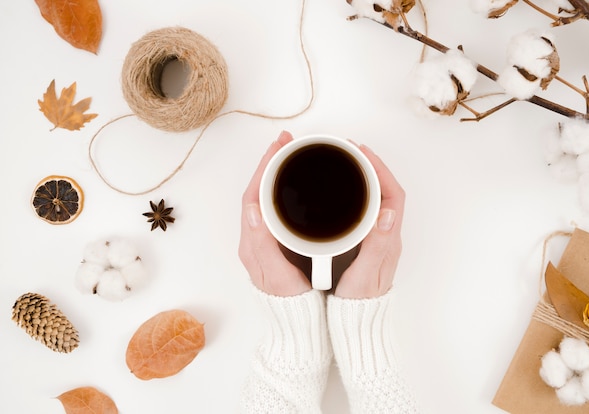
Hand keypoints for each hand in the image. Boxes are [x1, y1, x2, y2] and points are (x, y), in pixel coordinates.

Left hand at [238, 131, 311, 296]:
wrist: (295, 321)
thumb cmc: (287, 300)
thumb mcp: (276, 274)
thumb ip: (263, 244)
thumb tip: (254, 210)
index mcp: (252, 240)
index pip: (253, 194)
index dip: (264, 167)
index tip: (279, 146)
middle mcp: (255, 235)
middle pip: (258, 189)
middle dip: (269, 162)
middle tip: (286, 141)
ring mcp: (264, 237)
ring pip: (266, 195)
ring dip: (275, 172)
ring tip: (289, 154)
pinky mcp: (276, 240)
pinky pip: (275, 205)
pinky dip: (282, 187)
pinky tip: (296, 183)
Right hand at [333, 144, 404, 298]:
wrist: (357, 321)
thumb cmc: (360, 301)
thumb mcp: (366, 275)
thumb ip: (376, 245)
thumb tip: (388, 213)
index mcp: (389, 239)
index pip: (393, 194)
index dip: (380, 170)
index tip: (361, 153)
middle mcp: (386, 234)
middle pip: (385, 190)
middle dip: (370, 165)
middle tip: (349, 149)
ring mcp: (376, 236)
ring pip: (375, 197)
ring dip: (363, 176)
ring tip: (344, 161)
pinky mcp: (364, 240)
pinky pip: (364, 207)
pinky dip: (354, 191)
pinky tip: (338, 189)